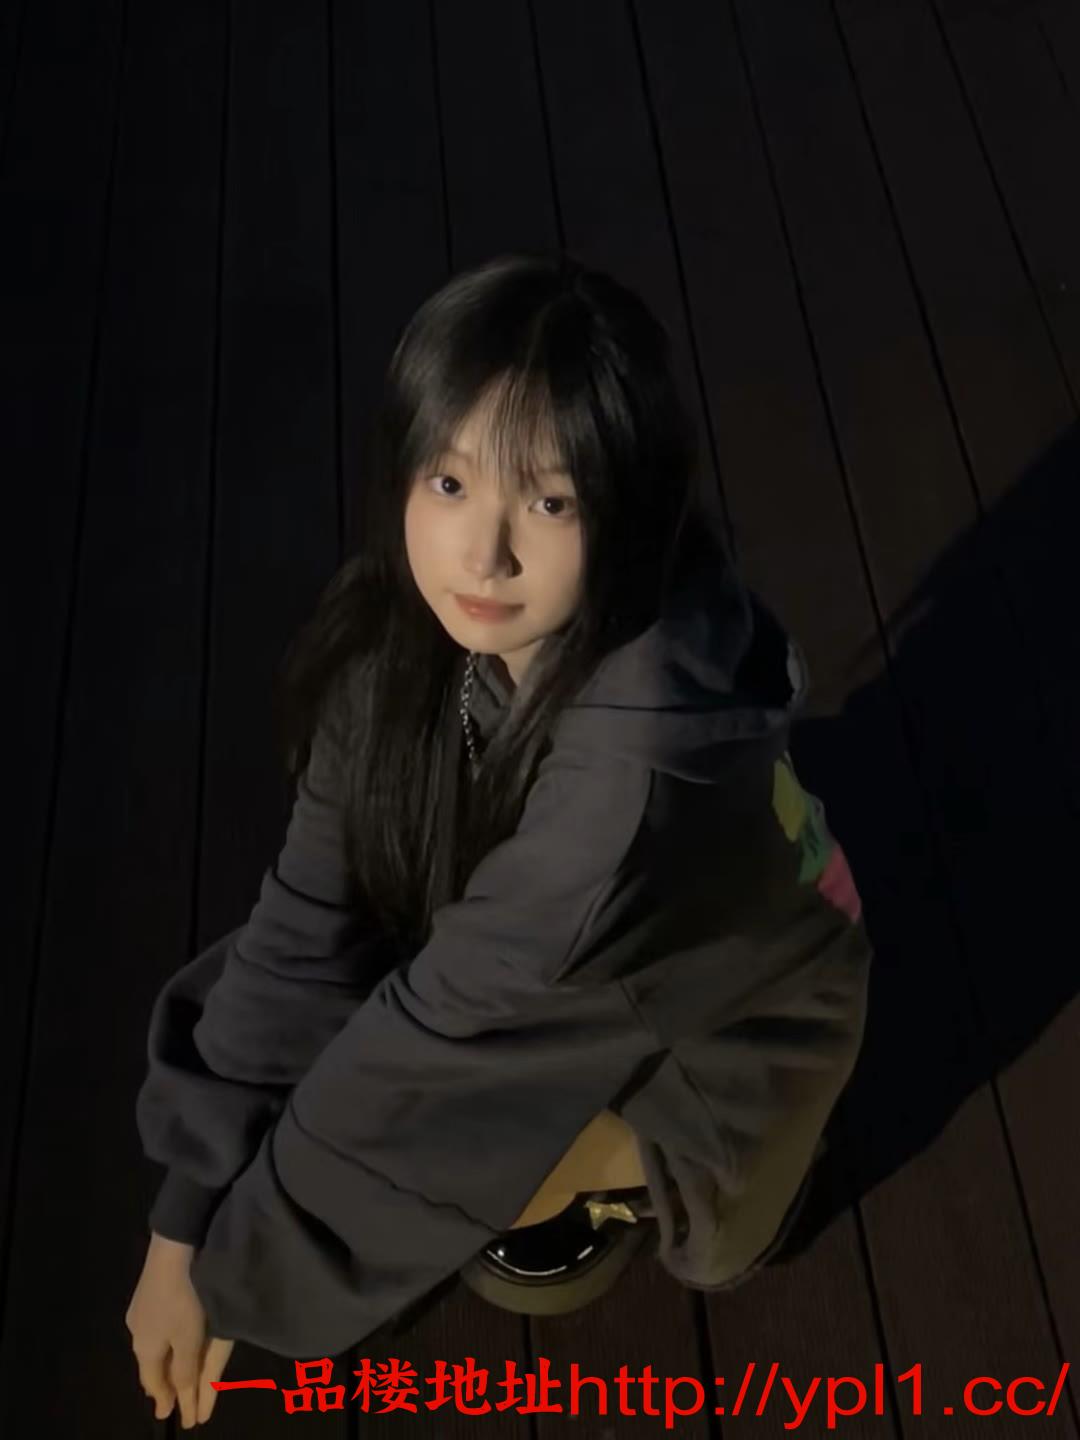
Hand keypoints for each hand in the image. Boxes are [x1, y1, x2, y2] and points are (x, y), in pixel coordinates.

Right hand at [125, 1232, 232, 1427]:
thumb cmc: (183, 1299)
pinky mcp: (149, 1292)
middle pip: (150, 1365)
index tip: (168, 1414)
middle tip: (169, 1397)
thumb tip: (179, 1400)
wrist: (173, 1248)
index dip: (164, 1398)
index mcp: (144, 1348)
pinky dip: (163, 1341)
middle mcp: (137, 1332)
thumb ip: (184, 1370)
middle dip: (161, 1383)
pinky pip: (154, 1328)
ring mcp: (140, 1310)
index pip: (153, 1383)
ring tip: (169, 1371)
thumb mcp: (188, 1339)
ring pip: (151, 1345)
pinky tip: (169, 1336)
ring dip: (162, 1362)